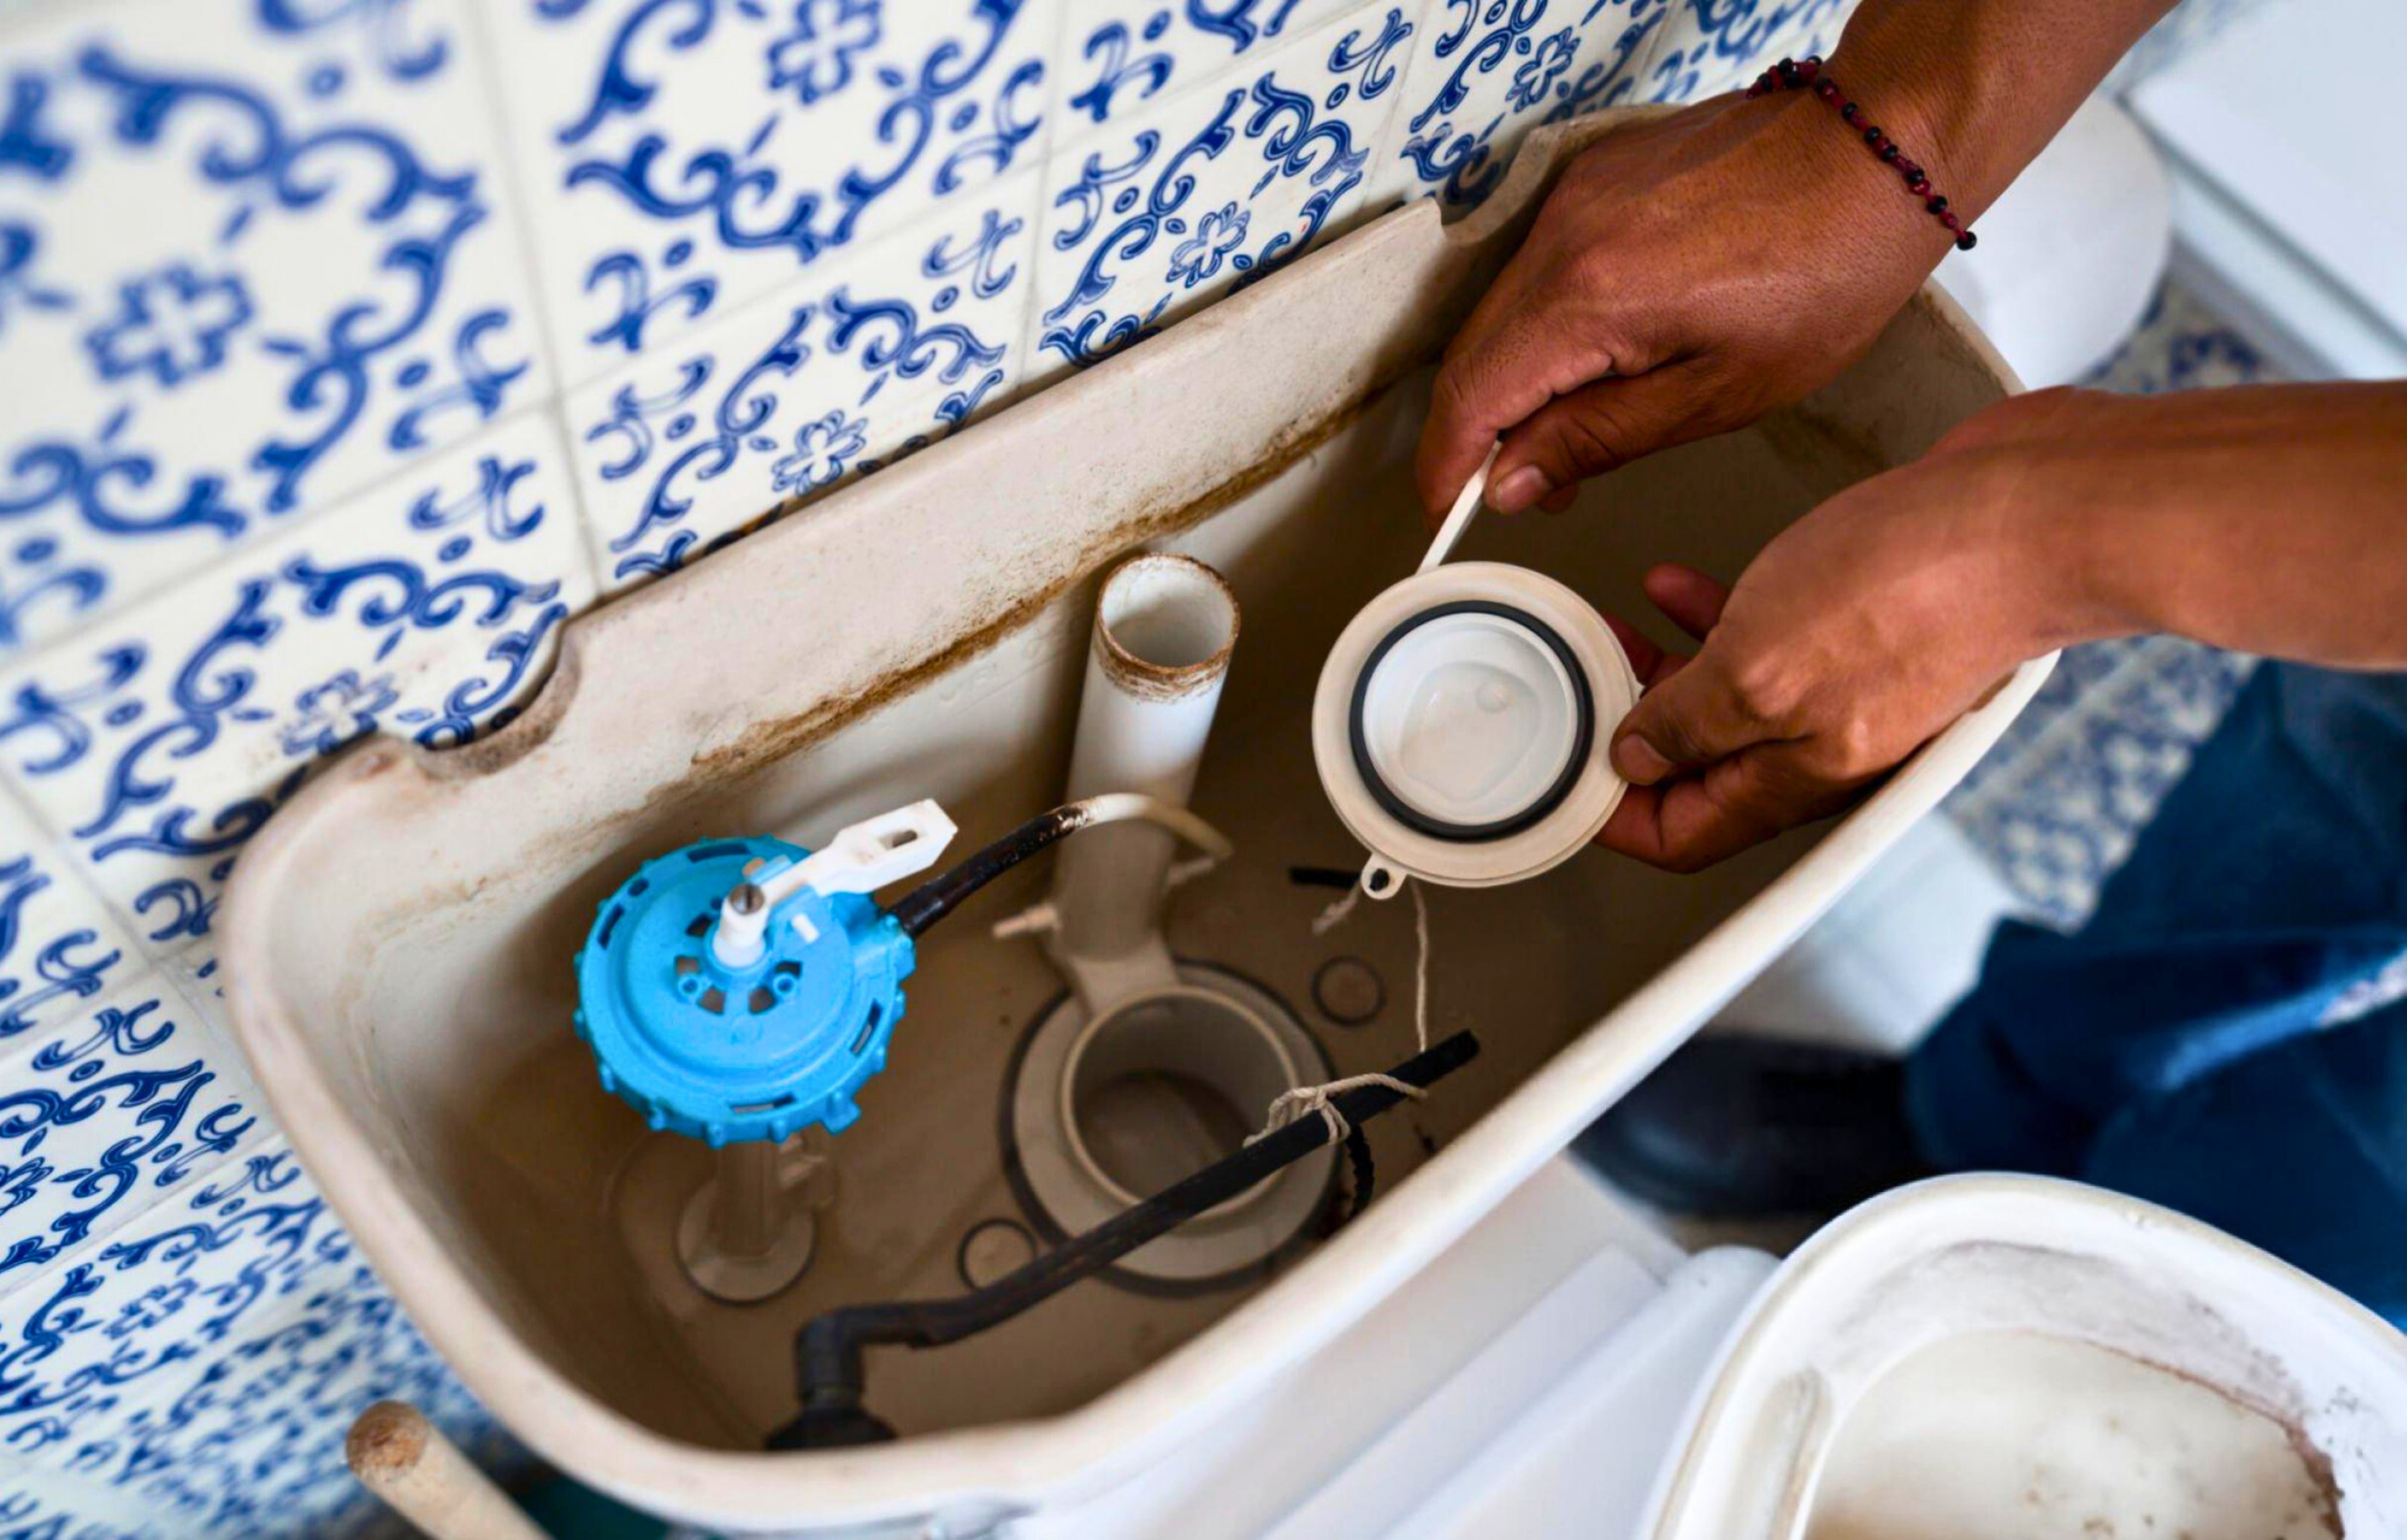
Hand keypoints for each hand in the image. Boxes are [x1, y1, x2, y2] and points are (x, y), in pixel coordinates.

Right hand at [1415, 89, 1950, 520]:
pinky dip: (1548, 321)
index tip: (1446, 514)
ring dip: (1517, 377)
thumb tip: (1510, 484)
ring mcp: (1573, 197)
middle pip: (1474, 355)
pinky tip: (1602, 350)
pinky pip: (1538, 266)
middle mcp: (1561, 237)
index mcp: (1589, 298)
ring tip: (1576, 425)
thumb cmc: (1825, 276)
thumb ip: (1598, 440)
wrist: (1876, 152)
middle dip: (1482, 432)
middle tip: (1527, 489)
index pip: (1472, 397)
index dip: (1448, 466)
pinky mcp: (1594, 176)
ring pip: (1501, 310)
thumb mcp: (1720, 393)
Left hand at [1596, 389, 2093, 871]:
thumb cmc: (1917, 586)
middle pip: (1699, 772)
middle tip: (1574, 693)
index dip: (1613, 816)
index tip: (1562, 778)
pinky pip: (1764, 639)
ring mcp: (1846, 686)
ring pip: (1726, 701)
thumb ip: (1691, 720)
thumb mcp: (1759, 666)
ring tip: (1605, 636)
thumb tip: (1636, 756)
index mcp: (1797, 779)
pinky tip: (1671, 585)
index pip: (1682, 836)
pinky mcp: (1862, 624)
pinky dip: (1711, 618)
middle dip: (1627, 736)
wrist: (2030, 513)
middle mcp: (1823, 746)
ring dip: (1660, 673)